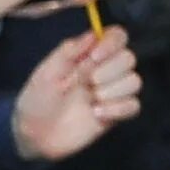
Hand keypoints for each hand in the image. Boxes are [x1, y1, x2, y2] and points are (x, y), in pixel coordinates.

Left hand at [13, 25, 141, 160]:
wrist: (35, 134)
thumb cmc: (37, 99)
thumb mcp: (46, 73)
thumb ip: (69, 51)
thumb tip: (93, 34)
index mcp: (88, 56)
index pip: (116, 37)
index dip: (112, 42)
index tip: (95, 56)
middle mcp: (104, 70)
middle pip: (129, 58)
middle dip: (109, 70)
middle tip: (86, 82)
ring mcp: (112, 92)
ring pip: (134, 81)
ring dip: (112, 90)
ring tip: (90, 100)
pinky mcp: (116, 113)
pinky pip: (134, 105)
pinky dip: (118, 109)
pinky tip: (96, 114)